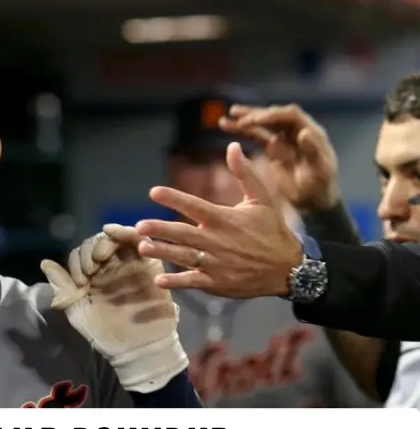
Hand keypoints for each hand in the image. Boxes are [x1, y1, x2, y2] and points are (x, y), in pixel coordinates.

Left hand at [40, 226, 188, 392]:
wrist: (135, 349)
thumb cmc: (104, 333)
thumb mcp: (77, 310)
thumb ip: (63, 286)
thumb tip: (44, 263)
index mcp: (92, 276)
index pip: (80, 255)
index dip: (76, 262)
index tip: (80, 282)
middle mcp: (110, 267)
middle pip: (97, 243)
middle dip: (89, 251)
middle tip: (90, 270)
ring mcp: (129, 264)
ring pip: (116, 238)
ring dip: (105, 241)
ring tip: (100, 256)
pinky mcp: (148, 265)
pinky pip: (138, 242)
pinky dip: (126, 232)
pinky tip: (113, 233)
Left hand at [135, 142, 302, 298]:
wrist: (289, 268)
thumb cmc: (272, 230)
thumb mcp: (262, 199)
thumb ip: (245, 173)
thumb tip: (232, 146)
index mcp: (225, 219)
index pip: (195, 206)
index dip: (175, 198)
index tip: (154, 192)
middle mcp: (218, 241)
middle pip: (184, 234)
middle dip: (161, 229)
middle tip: (139, 226)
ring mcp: (217, 263)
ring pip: (184, 257)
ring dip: (163, 252)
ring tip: (143, 247)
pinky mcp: (218, 282)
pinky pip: (193, 281)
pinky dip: (176, 281)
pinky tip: (159, 279)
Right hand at [219, 103, 339, 212]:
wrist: (314, 201)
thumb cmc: (320, 188)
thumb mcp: (320, 172)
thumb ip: (313, 151)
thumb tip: (304, 132)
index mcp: (312, 133)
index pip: (290, 115)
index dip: (272, 115)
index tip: (254, 120)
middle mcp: (297, 131)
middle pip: (275, 116)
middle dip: (255, 115)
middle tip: (236, 116)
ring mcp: (285, 138)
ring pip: (264, 123)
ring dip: (246, 118)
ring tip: (228, 116)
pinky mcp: (274, 147)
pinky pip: (257, 135)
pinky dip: (242, 130)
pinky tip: (226, 126)